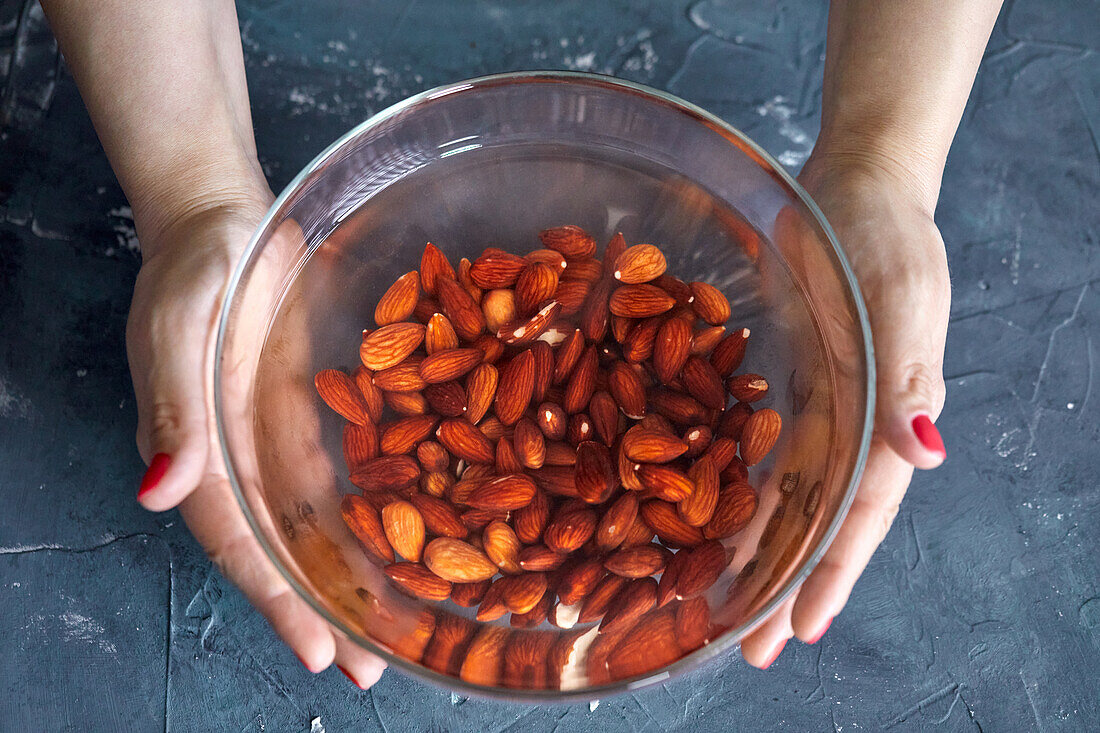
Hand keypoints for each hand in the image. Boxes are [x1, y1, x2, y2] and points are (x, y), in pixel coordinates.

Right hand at [128, 196, 386, 687]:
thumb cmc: (194, 269)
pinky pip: (336, 480)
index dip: (276, 599)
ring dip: (346, 578)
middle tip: (368, 664)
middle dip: (320, 610)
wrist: (225, 224)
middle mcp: (239, 461)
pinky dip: (361, 520)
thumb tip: (157, 494)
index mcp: (201, 453)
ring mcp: (274, 443)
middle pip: (280, 551)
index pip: (240, 543)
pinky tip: (397, 548)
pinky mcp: (307, 418)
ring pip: (312, 527)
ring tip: (390, 630)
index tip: (317, 649)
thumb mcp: (176, 328)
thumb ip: (173, 409)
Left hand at [739, 153, 949, 666]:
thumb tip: (925, 459)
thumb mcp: (904, 301)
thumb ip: (909, 379)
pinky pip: (750, 445)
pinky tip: (694, 517)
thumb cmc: (886, 240)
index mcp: (882, 417)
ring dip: (754, 551)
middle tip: (749, 648)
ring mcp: (811, 406)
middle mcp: (845, 424)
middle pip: (815, 520)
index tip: (801, 630)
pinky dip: (727, 486)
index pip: (857, 511)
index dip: (831, 572)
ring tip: (720, 607)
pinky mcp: (780, 382)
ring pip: (781, 494)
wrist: (855, 190)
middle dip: (785, 585)